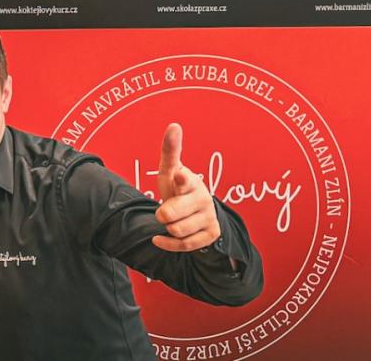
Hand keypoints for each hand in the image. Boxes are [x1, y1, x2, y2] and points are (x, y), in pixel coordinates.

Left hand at [152, 123, 220, 251]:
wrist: (196, 213)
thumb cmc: (178, 189)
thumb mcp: (169, 172)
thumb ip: (170, 151)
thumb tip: (174, 125)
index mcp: (189, 181)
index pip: (184, 181)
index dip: (180, 179)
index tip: (178, 175)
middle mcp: (202, 198)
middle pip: (170, 213)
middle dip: (162, 214)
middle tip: (163, 212)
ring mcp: (208, 217)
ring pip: (176, 230)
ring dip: (168, 228)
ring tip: (172, 221)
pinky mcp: (210, 235)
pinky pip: (183, 245)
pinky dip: (167, 243)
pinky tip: (160, 238)